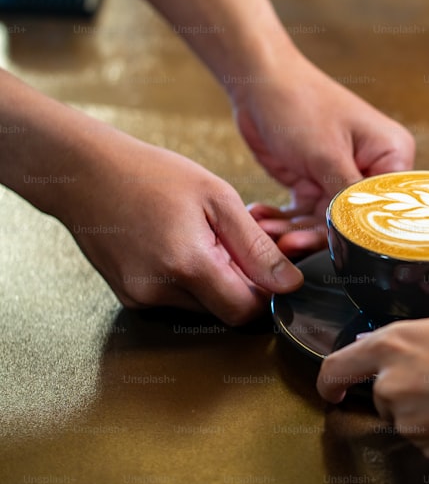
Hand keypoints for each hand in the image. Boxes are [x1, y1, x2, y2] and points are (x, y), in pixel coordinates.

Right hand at [56, 131, 303, 324]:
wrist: (84, 172)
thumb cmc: (151, 175)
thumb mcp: (217, 198)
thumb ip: (256, 246)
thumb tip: (289, 283)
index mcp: (187, 265)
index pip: (245, 311)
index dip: (265, 291)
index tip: (266, 263)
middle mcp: (159, 291)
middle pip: (224, 311)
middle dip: (241, 283)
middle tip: (233, 242)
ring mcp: (140, 298)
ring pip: (203, 307)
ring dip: (215, 281)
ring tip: (204, 238)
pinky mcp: (130, 296)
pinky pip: (176, 300)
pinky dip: (189, 279)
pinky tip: (181, 244)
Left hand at [231, 55, 414, 248]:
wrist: (258, 81)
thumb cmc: (300, 103)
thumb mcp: (326, 153)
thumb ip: (347, 195)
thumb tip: (363, 233)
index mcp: (391, 154)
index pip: (386, 205)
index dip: (361, 230)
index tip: (335, 247)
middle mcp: (371, 168)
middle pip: (352, 217)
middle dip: (316, 233)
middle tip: (288, 245)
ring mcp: (340, 176)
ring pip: (322, 220)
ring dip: (292, 229)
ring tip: (266, 233)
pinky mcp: (313, 182)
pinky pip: (301, 213)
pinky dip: (281, 220)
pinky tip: (261, 219)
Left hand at [317, 313, 428, 463]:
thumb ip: (413, 338)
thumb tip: (389, 350)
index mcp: (394, 345)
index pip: (338, 367)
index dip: (331, 381)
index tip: (334, 389)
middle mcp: (394, 386)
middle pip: (384, 395)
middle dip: (407, 390)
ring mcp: (412, 424)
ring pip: (409, 420)